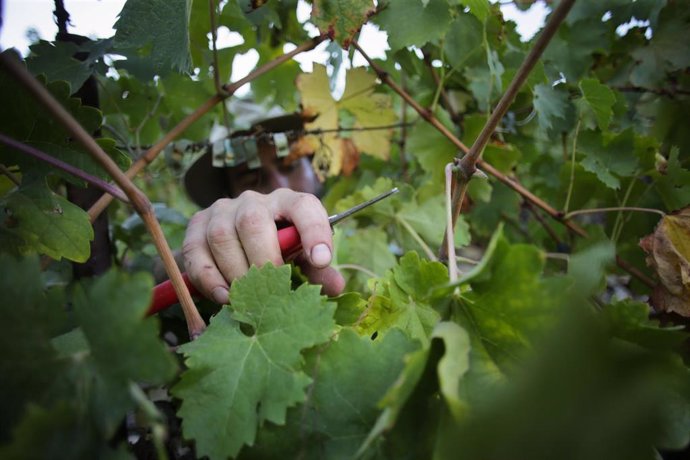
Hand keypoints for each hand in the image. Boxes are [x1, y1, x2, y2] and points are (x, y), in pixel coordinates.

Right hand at [182, 188, 344, 302]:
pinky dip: (207, 277)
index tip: (322, 261)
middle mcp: (254, 201)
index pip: (304, 207)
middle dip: (262, 259)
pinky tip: (222, 296)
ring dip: (233, 271)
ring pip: (222, 234)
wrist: (237, 243)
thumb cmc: (278, 251)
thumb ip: (317, 273)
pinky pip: (196, 249)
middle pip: (253, 221)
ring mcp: (222, 210)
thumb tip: (336, 288)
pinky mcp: (196, 225)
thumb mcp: (300, 260)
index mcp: (288, 203)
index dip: (314, 231)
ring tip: (244, 299)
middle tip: (270, 289)